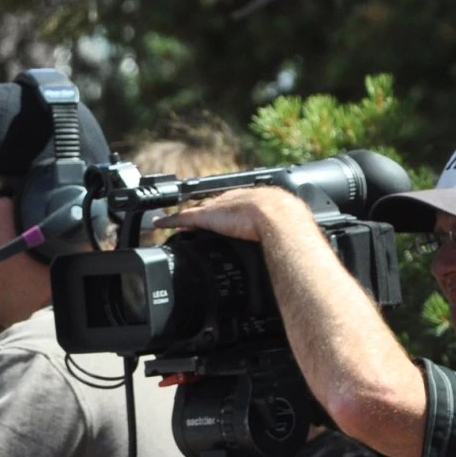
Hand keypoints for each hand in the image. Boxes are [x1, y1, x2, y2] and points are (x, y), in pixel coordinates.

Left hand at [165, 187, 311, 241]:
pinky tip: (158, 223)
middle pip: (213, 207)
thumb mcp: (288, 229)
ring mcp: (220, 208)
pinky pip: (183, 218)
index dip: (225, 212)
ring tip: (170, 220)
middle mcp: (234, 200)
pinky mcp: (208, 217)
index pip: (234, 206)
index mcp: (254, 202)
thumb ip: (285, 239)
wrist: (281, 218)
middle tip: (193, 222)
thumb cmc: (291, 224)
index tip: (222, 219)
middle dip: (203, 213)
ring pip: (197, 211)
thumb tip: (296, 256)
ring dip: (184, 217)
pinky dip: (170, 220)